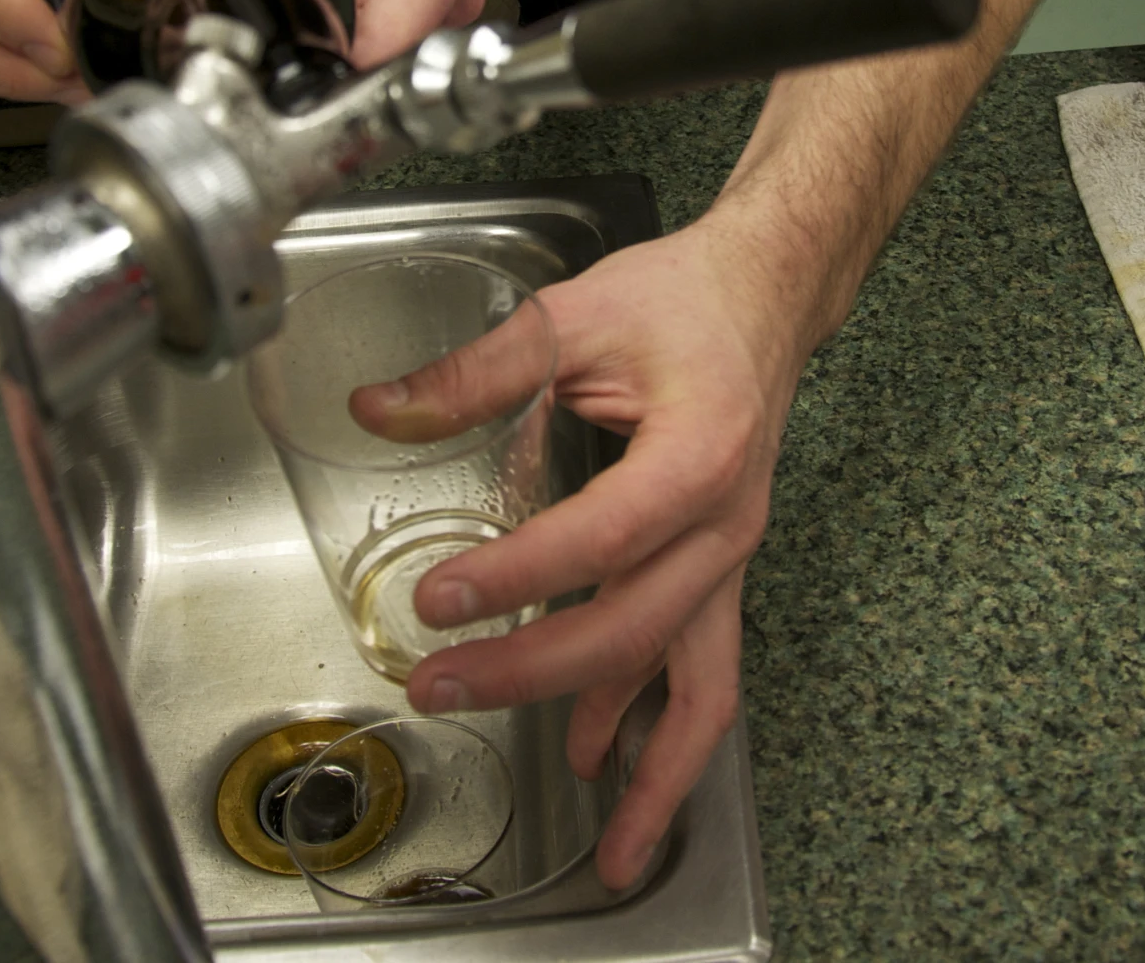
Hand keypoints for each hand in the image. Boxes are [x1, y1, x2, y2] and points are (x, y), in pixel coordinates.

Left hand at [87, 0, 493, 66]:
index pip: (397, 39)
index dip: (328, 65)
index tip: (259, 67)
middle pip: (389, 63)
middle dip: (315, 69)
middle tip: (238, 55)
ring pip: (382, 61)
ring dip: (321, 58)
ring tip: (255, 35)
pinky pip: (372, 41)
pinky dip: (327, 38)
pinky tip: (282, 18)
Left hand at [356, 220, 804, 890]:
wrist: (766, 296)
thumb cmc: (680, 300)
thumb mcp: (571, 315)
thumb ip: (475, 372)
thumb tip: (378, 410)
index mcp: (698, 452)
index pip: (601, 536)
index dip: (519, 578)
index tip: (440, 601)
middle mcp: (724, 523)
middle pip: (635, 629)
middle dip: (536, 676)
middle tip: (441, 690)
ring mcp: (728, 560)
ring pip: (700, 685)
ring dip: (650, 769)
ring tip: (608, 848)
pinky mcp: (717, 574)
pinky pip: (702, 670)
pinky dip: (660, 731)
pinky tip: (603, 764)